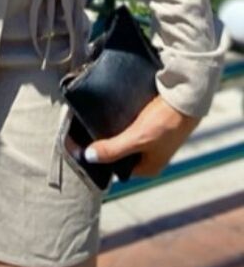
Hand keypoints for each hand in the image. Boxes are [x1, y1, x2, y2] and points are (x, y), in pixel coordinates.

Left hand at [82, 95, 198, 177]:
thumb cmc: (165, 122)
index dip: (100, 159)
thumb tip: (88, 157)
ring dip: (111, 130)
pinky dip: (119, 121)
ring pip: (123, 138)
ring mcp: (151, 141)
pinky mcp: (150, 125)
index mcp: (148, 168)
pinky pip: (129, 126)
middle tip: (85, 130)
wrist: (184, 98)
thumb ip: (113, 149)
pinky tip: (109, 112)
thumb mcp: (137, 138)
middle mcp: (150, 157)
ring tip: (95, 120)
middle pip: (119, 153)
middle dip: (104, 143)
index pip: (117, 168)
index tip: (82, 147)